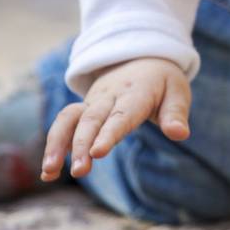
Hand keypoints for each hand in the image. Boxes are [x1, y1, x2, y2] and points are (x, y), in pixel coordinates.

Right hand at [40, 57, 191, 182]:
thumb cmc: (163, 82)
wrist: (143, 57)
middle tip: (78, 172)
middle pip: (91, 119)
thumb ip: (176, 115)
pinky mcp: (83, 108)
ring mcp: (93, 101)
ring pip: (70, 119)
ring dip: (57, 144)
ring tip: (49, 172)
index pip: (121, 115)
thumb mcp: (177, 93)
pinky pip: (65, 123)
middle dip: (81, 145)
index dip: (109, 133)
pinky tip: (48, 172)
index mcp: (135, 93)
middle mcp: (109, 96)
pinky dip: (54, 144)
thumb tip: (180, 135)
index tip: (97, 152)